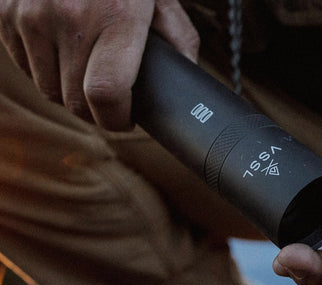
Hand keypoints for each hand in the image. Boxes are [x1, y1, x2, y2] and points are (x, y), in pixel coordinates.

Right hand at [0, 0, 198, 129]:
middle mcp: (69, 16)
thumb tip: (187, 88)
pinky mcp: (6, 13)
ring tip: (88, 73)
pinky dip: (45, 70)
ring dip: (69, 92)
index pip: (106, 95)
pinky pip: (24, 67)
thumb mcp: (161, 0)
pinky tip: (64, 53)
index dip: (116, 119)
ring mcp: (32, 14)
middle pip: (76, 101)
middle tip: (112, 100)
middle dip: (96, 110)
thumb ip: (179, 43)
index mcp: (115, 17)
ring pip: (49, 90)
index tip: (125, 119)